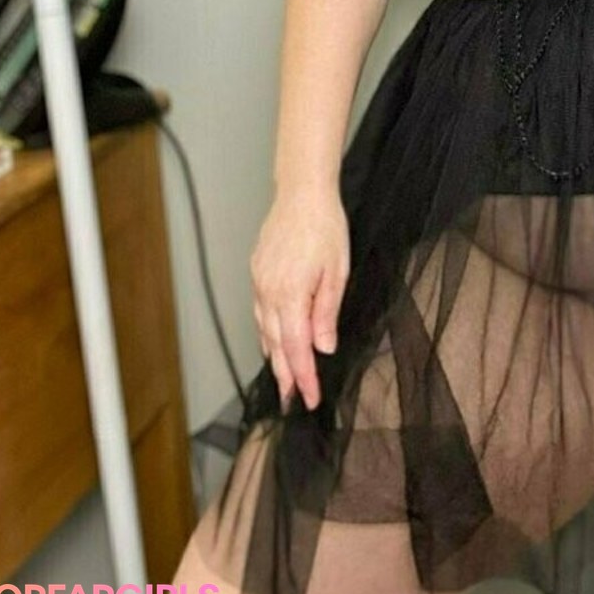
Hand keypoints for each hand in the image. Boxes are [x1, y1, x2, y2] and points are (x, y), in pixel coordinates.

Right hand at [250, 185, 349, 410]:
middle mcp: (268, 292)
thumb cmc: (326, 227)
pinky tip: (274, 339)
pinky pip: (259, 311)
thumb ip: (327, 313)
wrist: (302, 193)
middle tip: (291, 401)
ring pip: (263, 329)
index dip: (303, 377)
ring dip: (274, 356)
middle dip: (285, 375)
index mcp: (291, 295)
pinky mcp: (256, 272)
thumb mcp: (337, 272)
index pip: (296, 348)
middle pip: (275, 345)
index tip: (310, 399)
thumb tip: (322, 348)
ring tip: (284, 378)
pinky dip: (267, 331)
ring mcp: (259, 282)